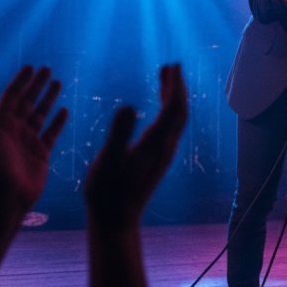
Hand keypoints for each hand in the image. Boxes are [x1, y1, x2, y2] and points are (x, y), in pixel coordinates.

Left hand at [0, 65, 67, 211]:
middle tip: (47, 69)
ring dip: (48, 99)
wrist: (4, 198)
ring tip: (58, 83)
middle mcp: (13, 130)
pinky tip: (64, 110)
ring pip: (40, 114)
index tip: (30, 67)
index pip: (11, 97)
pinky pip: (51, 133)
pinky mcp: (41, 154)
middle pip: (27, 102)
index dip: (20, 82)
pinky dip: (58, 121)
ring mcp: (28, 141)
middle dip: (37, 85)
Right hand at [84, 64, 188, 229]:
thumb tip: (128, 107)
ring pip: (176, 121)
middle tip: (171, 66)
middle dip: (178, 87)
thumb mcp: (106, 162)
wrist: (115, 221)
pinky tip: (157, 108)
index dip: (175, 86)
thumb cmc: (106, 193)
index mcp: (154, 145)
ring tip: (164, 78)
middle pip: (180, 112)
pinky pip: (169, 129)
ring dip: (173, 98)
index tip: (174, 65)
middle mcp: (164, 149)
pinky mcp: (157, 160)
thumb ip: (117, 135)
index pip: (173, 109)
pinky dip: (167, 111)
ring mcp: (162, 155)